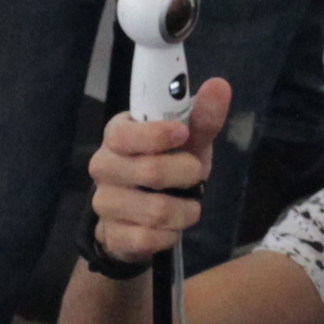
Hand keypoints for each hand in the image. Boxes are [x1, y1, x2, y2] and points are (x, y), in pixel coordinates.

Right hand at [85, 74, 229, 269]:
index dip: (156, 135)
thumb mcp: (188, 143)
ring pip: (155, 210)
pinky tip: (170, 227)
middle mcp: (104, 166)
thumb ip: (202, 118)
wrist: (146, 216)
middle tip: (196, 176)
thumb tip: (219, 86)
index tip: (182, 134)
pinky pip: (148, 238)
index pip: (126, 134)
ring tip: (187, 206)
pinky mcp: (111, 234)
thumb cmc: (168, 167)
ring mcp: (103, 202)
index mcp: (118, 135)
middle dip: (187, 175)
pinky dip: (171, 235)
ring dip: (185, 211)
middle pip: (150, 172)